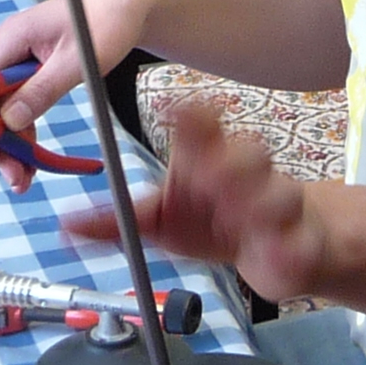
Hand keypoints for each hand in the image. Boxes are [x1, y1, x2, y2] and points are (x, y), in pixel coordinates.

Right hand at [0, 0, 153, 189]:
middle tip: (14, 177)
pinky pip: (22, 106)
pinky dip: (26, 132)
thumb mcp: (76, 61)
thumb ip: (43, 89)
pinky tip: (32, 160)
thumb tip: (10, 121)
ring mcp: (21, 62)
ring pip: (5, 110)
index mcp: (11, 38)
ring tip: (23, 180)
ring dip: (13, 144)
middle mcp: (9, 49)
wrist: (128, 6)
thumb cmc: (105, 22)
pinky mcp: (34, 72)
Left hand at [66, 100, 329, 297]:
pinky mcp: (296, 243)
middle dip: (225, 162)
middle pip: (246, 153)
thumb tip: (65, 226)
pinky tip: (282, 253)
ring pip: (279, 193)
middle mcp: (245, 177)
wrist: (274, 247)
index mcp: (209, 160)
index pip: (203, 126)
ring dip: (262, 201)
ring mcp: (275, 208)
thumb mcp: (158, 220)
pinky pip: (299, 241)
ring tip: (241, 213)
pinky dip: (291, 247)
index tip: (169, 110)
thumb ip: (115, 222)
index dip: (191, 116)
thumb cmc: (212, 221)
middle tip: (202, 173)